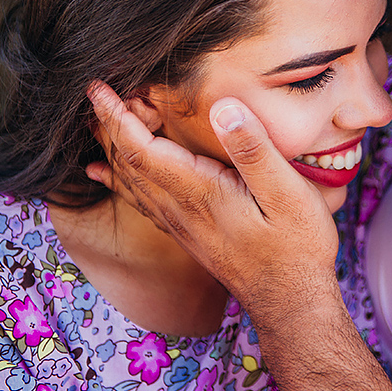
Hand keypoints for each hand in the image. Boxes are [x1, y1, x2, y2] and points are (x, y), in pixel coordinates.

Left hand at [86, 81, 391, 390]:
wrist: (291, 303)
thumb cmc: (296, 247)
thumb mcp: (287, 193)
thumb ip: (253, 150)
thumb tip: (224, 107)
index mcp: (199, 192)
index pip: (142, 149)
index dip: (117, 116)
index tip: (98, 87)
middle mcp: (181, 209)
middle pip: (128, 163)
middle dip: (108, 125)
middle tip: (96, 92)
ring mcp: (182, 225)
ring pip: (131, 182)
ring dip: (111, 149)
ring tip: (95, 123)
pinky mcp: (189, 235)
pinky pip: (141, 201)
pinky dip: (118, 180)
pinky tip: (105, 176)